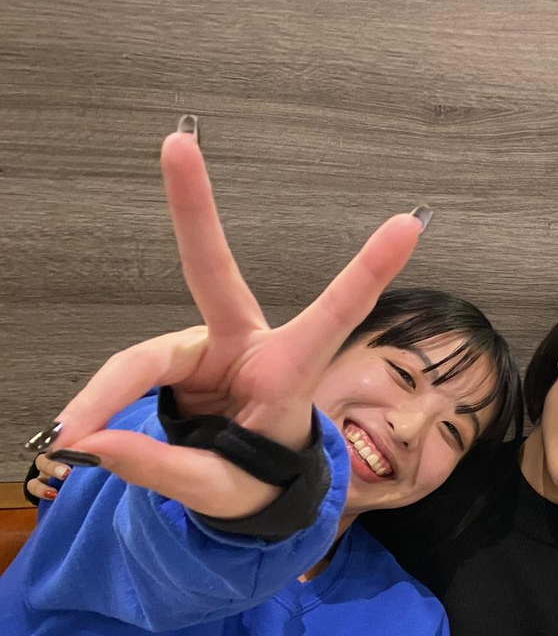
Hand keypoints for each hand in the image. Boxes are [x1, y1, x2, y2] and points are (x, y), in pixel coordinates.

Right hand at [27, 126, 425, 518]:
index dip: (369, 269)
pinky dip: (95, 408)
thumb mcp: (224, 491)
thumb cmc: (258, 482)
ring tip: (72, 444)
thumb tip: (94, 443)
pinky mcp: (174, 360)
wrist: (248, 490)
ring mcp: (206, 348)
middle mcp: (246, 345)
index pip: (336, 314)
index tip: (407, 224)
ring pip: (140, 361)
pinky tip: (74, 438)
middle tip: (176, 144)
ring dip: (102, 400)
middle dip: (193, 208)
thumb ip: (165, 470)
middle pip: (212, 272)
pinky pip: (124, 378)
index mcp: (289, 371)